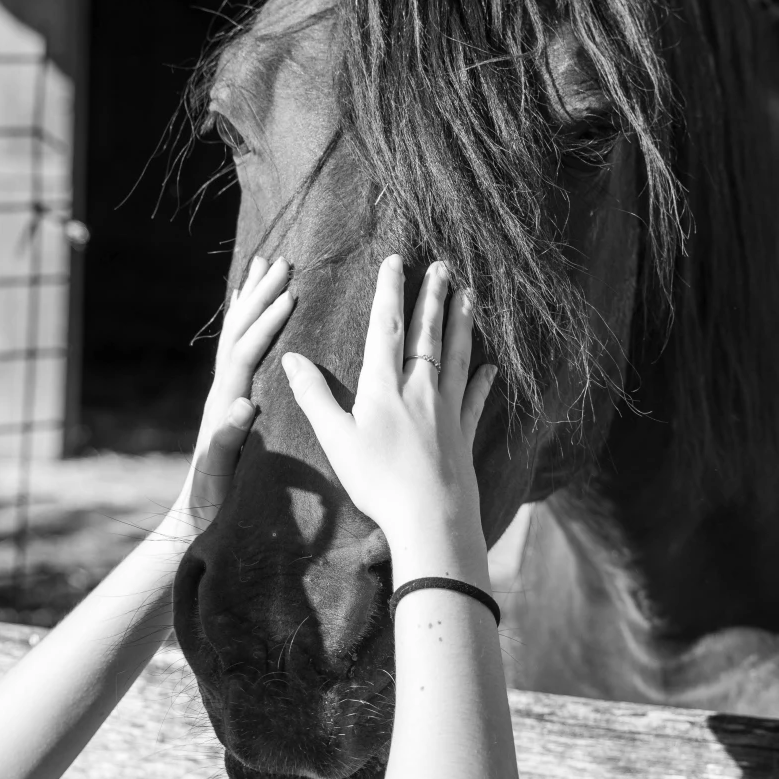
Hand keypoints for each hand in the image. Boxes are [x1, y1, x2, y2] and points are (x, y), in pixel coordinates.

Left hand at [161, 256, 292, 541]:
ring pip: (236, 332)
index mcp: (225, 403)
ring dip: (251, 297)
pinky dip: (245, 319)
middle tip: (281, 261)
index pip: (247, 352)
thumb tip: (243, 405)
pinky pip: (237, 347)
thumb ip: (229, 438)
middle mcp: (221, 390)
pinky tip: (249, 304)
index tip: (290, 294)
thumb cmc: (215, 499)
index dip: (267, 324)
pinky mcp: (229, 397)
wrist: (195, 515)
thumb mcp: (223, 472)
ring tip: (265, 263)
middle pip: (239, 331)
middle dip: (260, 295)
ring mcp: (223, 391)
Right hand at [280, 256, 496, 562]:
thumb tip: (290, 358)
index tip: (396, 260)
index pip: (388, 328)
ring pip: (455, 357)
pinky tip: (488, 369)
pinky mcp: (463, 435)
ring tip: (469, 297)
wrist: (431, 518)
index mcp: (385, 387)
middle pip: (428, 334)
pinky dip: (481, 382)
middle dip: (434, 297)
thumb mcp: (335, 438)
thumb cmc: (378, 481)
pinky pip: (473, 400)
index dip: (390, 291)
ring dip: (462, 324)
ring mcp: (446, 411)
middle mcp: (420, 390)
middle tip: (444, 266)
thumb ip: (314, 396)